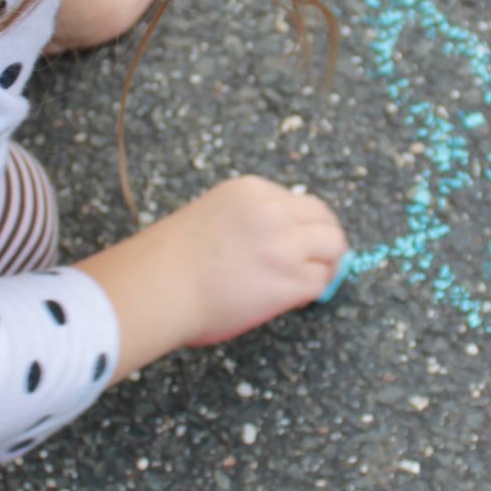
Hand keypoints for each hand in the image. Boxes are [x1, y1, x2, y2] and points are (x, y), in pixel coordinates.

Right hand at [75, 175, 348, 380]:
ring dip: (327, 262)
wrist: (158, 287)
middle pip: (322, 216)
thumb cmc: (166, 263)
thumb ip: (243, 223)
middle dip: (324, 237)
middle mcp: (273, 209)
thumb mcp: (209, 218)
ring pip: (333, 245)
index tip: (295, 242)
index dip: (299, 224)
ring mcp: (287, 243)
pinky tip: (297, 299)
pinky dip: (315, 290)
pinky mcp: (293, 278)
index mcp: (250, 191)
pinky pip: (321, 281)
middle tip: (320, 260)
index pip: (293, 201)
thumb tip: (265, 249)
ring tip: (313, 280)